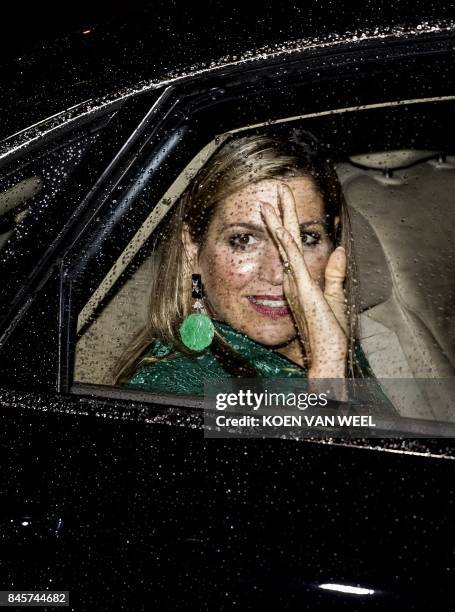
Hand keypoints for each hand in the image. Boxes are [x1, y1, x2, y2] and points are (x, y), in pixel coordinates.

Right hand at [261, 182, 347, 378]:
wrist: (326, 357)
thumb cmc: (329, 334)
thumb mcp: (336, 297)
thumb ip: (335, 274)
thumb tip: (340, 251)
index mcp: (299, 282)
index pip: (293, 248)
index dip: (288, 226)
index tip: (284, 207)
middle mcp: (292, 280)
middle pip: (286, 241)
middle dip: (281, 215)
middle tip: (276, 192)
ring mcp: (295, 283)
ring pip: (285, 246)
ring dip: (278, 222)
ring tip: (270, 201)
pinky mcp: (302, 288)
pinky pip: (292, 261)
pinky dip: (285, 242)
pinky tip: (280, 226)